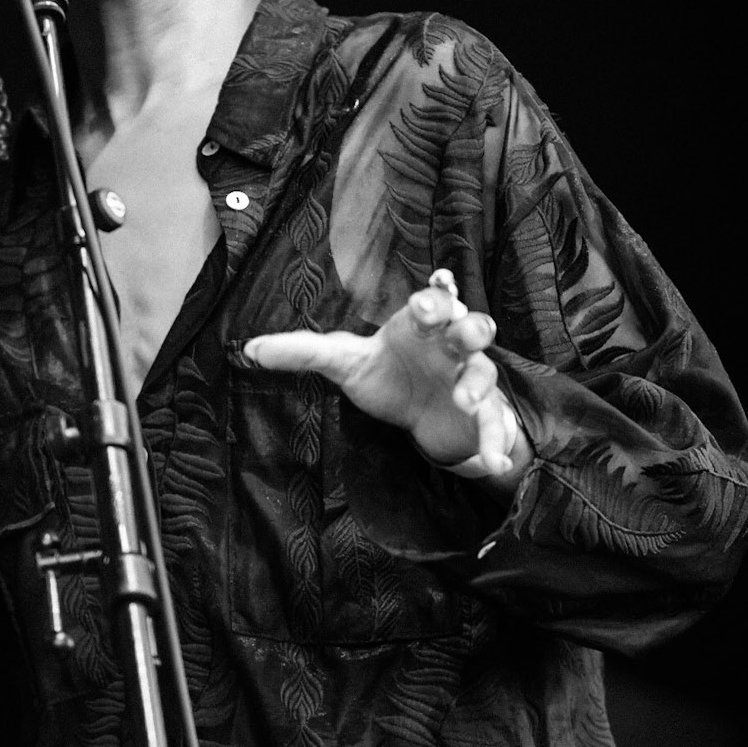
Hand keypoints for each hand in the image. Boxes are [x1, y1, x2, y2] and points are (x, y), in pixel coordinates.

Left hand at [242, 275, 532, 484]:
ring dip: (478, 383)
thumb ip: (303, 352)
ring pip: (485, 371)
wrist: (423, 414)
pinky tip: (494, 461)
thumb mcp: (346, 364)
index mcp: (420, 326)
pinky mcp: (482, 414)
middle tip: (459, 331)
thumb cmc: (388, 375)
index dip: (436, 294)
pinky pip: (495, 425)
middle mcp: (450, 346)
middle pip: (471, 324)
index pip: (433, 299)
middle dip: (468, 324)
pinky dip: (498, 442)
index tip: (437, 285)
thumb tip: (249, 349)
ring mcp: (469, 379)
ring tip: (464, 401)